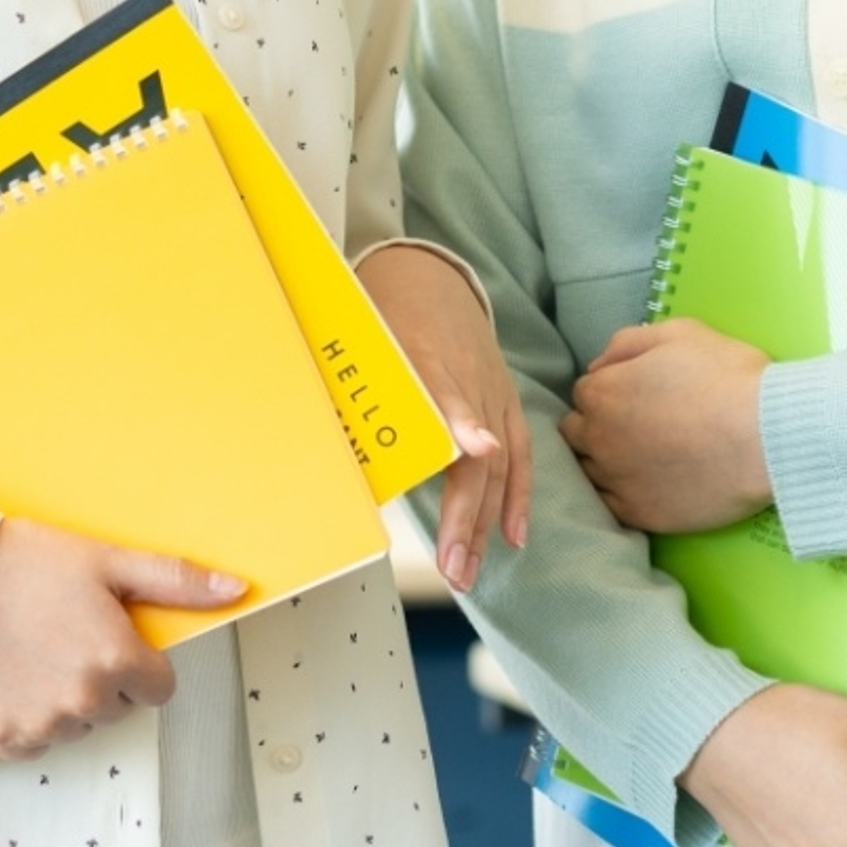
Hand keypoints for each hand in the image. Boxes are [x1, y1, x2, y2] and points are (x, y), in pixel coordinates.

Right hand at [0, 519, 244, 760]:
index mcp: (118, 659)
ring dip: (62, 700)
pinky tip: (7, 678)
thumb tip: (238, 589)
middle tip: (61, 636)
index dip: (134, 661)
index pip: (157, 688)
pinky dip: (25, 719)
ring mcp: (43, 724)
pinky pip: (32, 743)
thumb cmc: (21, 563)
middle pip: (115, 708)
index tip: (104, 635)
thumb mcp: (103, 560)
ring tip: (29, 652)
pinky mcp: (2, 737)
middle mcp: (87, 701)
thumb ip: (174, 580)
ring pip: (75, 726)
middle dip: (99, 679)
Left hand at [360, 244, 532, 589]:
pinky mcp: (506, 401)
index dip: (461, 422)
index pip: (446, 393)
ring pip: (498, 464)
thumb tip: (325, 448)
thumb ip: (351, 389)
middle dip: (465, 514)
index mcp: (423, 358)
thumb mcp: (361, 341)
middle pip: (476, 452)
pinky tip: (513, 536)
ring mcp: (492, 393)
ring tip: (468, 569)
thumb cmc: (384, 315)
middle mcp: (467, 380)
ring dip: (485, 522)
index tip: (473, 452)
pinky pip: (521, 454)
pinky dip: (518, 497)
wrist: (429, 277)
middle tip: (451, 566)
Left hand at [563, 317, 771, 533]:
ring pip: (590, 471)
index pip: (586, 391)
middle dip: (599, 426)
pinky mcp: (639, 514)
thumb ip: (628, 342)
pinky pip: (611, 506)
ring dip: (606, 461)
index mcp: (602, 392)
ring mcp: (616, 480)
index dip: (612, 390)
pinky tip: (647, 485)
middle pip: (578, 432)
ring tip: (642, 458)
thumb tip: (599, 364)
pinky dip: (622, 494)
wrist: (767, 436)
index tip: (638, 395)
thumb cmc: (727, 376)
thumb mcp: (678, 333)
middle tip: (637, 426)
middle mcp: (598, 438)